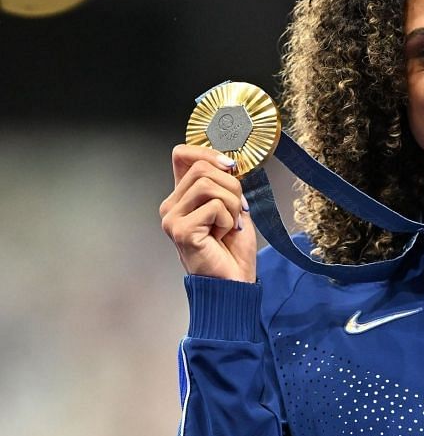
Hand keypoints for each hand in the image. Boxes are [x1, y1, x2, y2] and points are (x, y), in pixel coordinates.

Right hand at [161, 144, 256, 282]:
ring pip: (207, 184)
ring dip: (231, 204)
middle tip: (238, 210)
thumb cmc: (233, 251)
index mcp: (183, 197)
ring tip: (231, 225)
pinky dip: (228, 220)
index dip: (208, 152)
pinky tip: (223, 235)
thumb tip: (230, 162)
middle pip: (202, 168)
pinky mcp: (181, 229)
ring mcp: (172, 218)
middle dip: (231, 185)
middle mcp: (172, 205)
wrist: (234, 282)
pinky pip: (213, 206)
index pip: (182, 155)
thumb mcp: (234, 209)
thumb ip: (226, 186)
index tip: (231, 166)